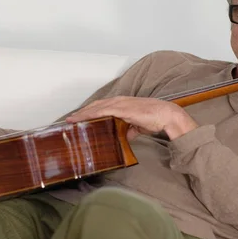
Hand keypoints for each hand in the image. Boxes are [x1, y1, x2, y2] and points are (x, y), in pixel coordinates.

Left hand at [65, 96, 197, 139]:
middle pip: (96, 106)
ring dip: (83, 114)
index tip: (79, 117)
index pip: (102, 106)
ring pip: (96, 108)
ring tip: (71, 120)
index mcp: (123, 103)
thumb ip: (130, 130)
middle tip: (70, 120)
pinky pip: (102, 111)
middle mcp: (119, 101)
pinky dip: (91, 114)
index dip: (90, 111)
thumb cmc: (155, 119)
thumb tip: (125, 137)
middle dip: (82, 112)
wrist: (167, 116)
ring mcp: (120, 104)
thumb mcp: (139, 126)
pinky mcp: (122, 109)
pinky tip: (82, 119)